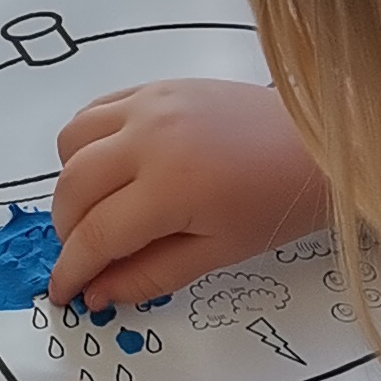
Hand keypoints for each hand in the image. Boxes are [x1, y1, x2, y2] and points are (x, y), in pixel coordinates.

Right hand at [50, 77, 330, 307]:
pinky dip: (87, 144)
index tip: (64, 293)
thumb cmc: (277, 203)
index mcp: (170, 185)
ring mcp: (148, 104)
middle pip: (72, 188)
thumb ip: (150, 274)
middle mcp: (148, 137)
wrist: (317, 142)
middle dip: (67, 232)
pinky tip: (112, 169)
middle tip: (85, 258)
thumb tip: (97, 293)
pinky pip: (93, 112)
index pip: (96, 234)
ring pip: (71, 143)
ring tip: (100, 209)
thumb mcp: (218, 253)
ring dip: (72, 184)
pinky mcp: (153, 87)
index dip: (72, 270)